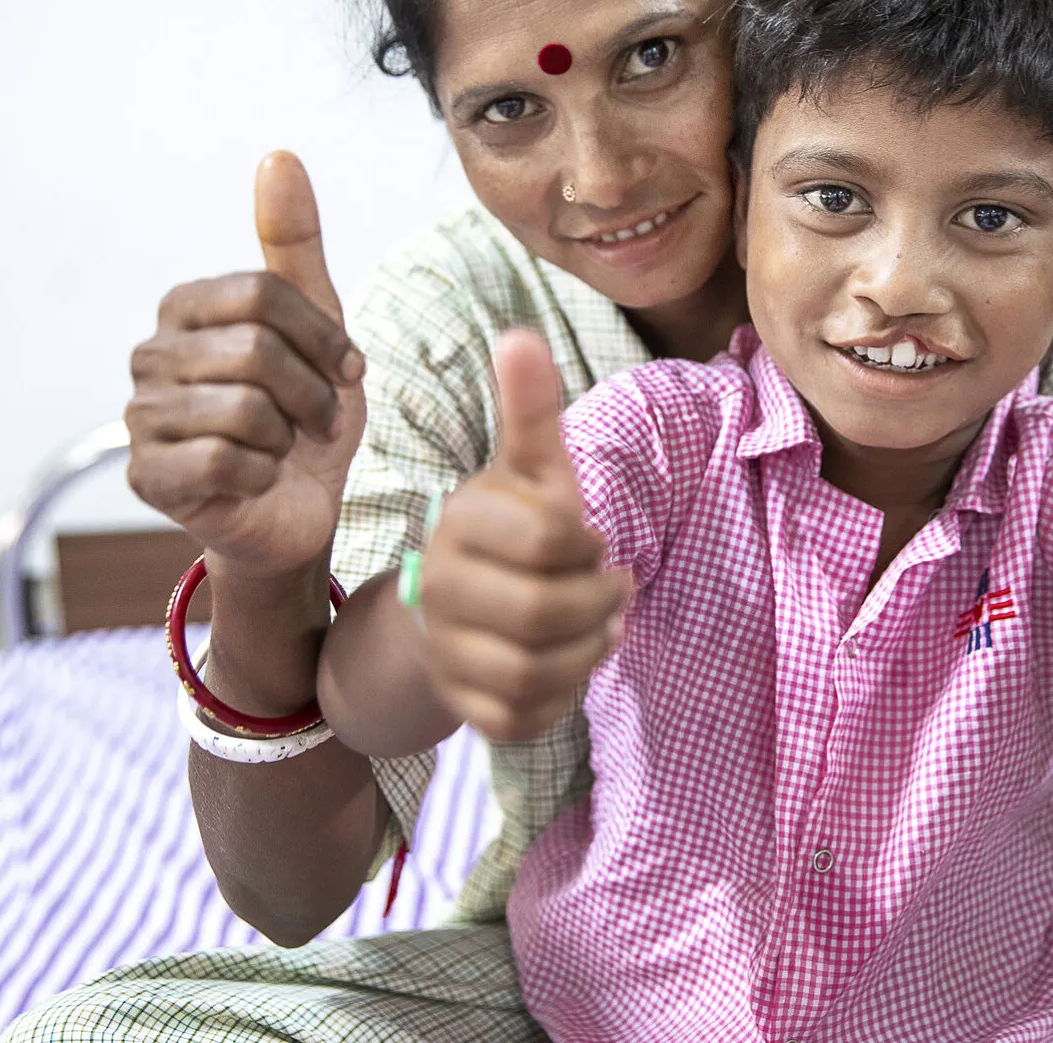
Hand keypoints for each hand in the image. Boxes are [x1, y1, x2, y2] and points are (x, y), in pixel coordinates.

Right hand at [125, 152, 366, 581]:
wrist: (298, 511)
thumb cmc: (304, 415)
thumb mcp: (318, 325)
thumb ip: (294, 244)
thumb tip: (279, 155)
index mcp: (186, 308)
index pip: (263, 294)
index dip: (322, 338)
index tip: (345, 368)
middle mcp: (149, 354)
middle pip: (256, 351)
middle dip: (311, 393)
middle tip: (316, 420)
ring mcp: (139, 416)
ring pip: (243, 409)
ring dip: (289, 437)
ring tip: (286, 448)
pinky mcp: (145, 475)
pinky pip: (225, 460)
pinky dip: (263, 474)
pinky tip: (256, 479)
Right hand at [418, 330, 631, 742]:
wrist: (450, 611)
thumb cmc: (510, 532)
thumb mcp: (529, 470)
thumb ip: (530, 409)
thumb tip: (519, 334)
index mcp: (459, 523)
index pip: (548, 539)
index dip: (589, 546)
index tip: (592, 543)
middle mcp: (437, 588)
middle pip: (546, 612)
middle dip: (600, 604)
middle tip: (615, 590)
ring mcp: (444, 651)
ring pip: (538, 672)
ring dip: (590, 652)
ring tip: (600, 628)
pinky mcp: (460, 706)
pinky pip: (524, 718)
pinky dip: (563, 696)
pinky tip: (569, 665)